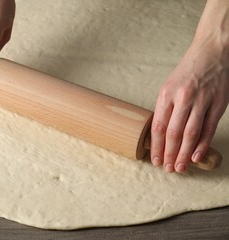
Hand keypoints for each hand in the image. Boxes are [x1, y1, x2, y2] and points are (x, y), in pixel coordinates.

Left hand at [151, 33, 228, 172]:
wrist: (212, 52)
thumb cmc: (187, 71)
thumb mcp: (169, 86)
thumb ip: (166, 109)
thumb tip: (161, 135)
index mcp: (167, 94)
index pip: (158, 126)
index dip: (156, 146)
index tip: (154, 159)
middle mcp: (183, 98)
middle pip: (173, 133)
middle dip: (169, 154)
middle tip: (167, 168)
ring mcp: (202, 101)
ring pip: (191, 133)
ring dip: (184, 153)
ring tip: (179, 167)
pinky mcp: (218, 103)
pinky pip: (209, 128)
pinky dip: (202, 144)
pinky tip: (196, 156)